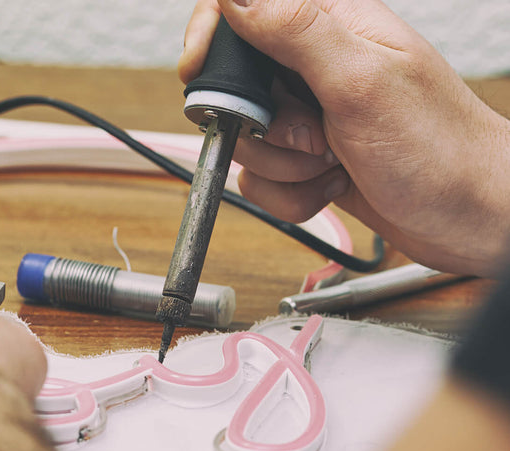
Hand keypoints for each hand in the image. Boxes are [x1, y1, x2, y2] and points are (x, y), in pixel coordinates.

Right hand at [180, 0, 509, 275]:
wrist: (465, 215)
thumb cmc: (437, 148)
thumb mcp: (361, 82)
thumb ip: (295, 31)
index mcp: (330, 29)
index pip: (243, 9)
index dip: (211, 37)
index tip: (198, 72)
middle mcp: (314, 71)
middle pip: (236, 88)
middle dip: (260, 125)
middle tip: (305, 134)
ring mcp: (310, 119)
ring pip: (248, 142)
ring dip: (284, 166)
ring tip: (331, 162)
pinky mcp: (308, 162)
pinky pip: (265, 181)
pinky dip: (292, 195)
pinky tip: (330, 185)